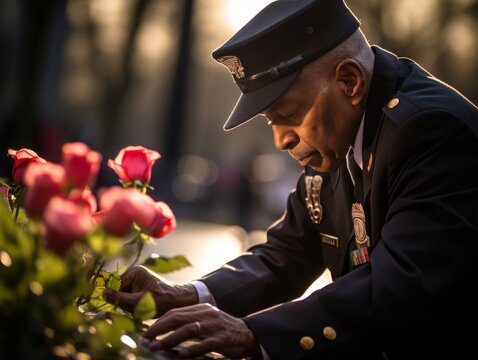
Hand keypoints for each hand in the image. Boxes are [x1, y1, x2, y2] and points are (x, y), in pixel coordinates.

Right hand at [103, 265, 197, 316]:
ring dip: (128, 304)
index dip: (116, 298)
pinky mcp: (139, 285)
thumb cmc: (162, 301)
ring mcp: (137, 278)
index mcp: (134, 272)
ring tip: (141, 307)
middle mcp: (134, 272)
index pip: (114, 285)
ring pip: (123, 294)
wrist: (178, 300)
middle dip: (123, 301)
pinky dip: (133, 303)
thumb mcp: (139, 302)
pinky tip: (142, 306)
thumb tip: (102, 293)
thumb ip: (120, 298)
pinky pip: (129, 296)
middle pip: (118, 290)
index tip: (124, 307)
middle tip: (136, 308)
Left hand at [141, 303, 261, 358]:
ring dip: (170, 339)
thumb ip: (188, 323)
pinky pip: (204, 344)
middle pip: (178, 318)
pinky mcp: (221, 339)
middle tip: (146, 340)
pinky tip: (180, 355)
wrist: (247, 335)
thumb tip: (163, 333)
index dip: (158, 323)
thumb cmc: (222, 330)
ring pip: (188, 330)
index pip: (175, 313)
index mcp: (200, 309)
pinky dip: (191, 350)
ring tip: (157, 348)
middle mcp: (206, 315)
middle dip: (159, 329)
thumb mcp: (205, 321)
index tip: (146, 333)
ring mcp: (214, 326)